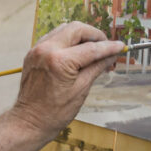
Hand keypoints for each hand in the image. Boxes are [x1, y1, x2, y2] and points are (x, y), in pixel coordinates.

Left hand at [10, 22, 123, 142]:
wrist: (29, 122)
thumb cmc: (55, 112)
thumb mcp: (81, 89)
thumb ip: (97, 67)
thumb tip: (111, 56)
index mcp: (59, 61)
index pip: (91, 48)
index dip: (109, 47)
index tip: (120, 47)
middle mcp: (46, 50)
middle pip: (77, 28)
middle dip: (94, 35)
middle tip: (106, 47)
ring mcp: (37, 49)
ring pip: (65, 29)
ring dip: (81, 36)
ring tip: (93, 50)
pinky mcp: (33, 52)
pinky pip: (54, 37)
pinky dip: (68, 40)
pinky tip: (76, 52)